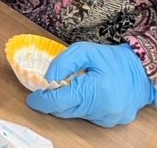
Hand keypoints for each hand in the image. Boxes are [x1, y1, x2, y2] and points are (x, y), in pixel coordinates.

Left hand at [27, 42, 156, 126]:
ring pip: (73, 114)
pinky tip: (84, 93)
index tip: (31, 98)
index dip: (42, 100)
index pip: (59, 102)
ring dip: (66, 103)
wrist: (142, 72)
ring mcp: (107, 119)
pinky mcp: (110, 122)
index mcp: (95, 91)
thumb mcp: (84, 51)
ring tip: (70, 86)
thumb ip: (62, 63)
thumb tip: (46, 80)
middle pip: (64, 111)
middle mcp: (101, 109)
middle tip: (46, 89)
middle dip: (51, 101)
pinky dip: (79, 106)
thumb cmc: (111, 59)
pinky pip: (85, 116)